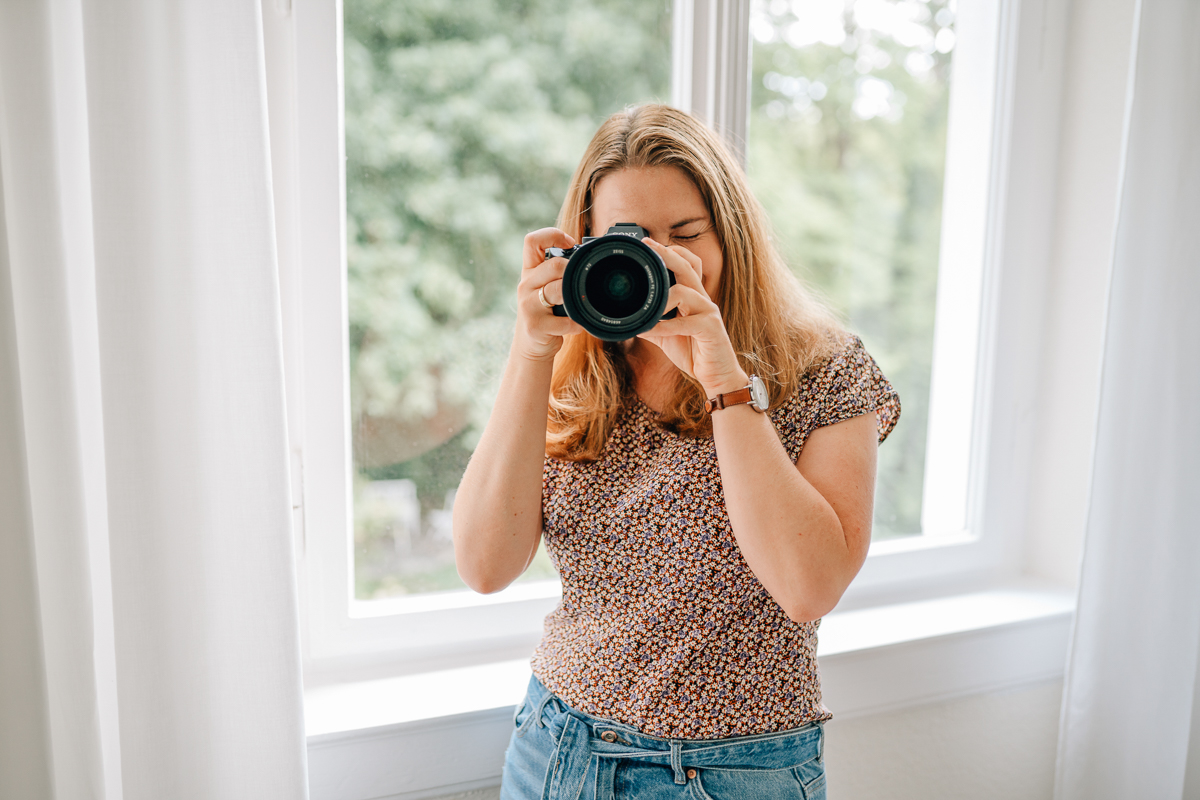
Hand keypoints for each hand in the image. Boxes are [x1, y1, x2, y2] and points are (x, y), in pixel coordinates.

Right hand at [514, 228, 585, 361]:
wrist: (531, 346)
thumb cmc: (545, 313)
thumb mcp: (545, 288)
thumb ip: (558, 272)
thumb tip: (586, 256)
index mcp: (530, 271)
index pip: (532, 241)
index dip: (553, 236)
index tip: (570, 244)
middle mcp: (525, 285)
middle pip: (553, 265)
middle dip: (571, 271)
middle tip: (577, 281)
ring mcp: (528, 305)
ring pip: (557, 290)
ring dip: (573, 296)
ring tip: (577, 304)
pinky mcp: (536, 326)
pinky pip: (565, 320)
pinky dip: (577, 324)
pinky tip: (577, 325)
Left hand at [636, 238, 748, 395]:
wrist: (716, 376)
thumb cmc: (694, 352)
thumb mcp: (668, 336)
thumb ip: (653, 325)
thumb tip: (631, 321)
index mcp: (693, 297)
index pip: (687, 265)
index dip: (670, 252)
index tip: (649, 244)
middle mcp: (703, 299)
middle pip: (688, 267)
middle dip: (667, 254)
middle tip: (649, 246)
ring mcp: (709, 312)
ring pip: (684, 291)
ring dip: (661, 300)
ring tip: (646, 311)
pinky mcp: (711, 329)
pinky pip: (686, 323)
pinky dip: (665, 327)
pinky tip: (651, 331)